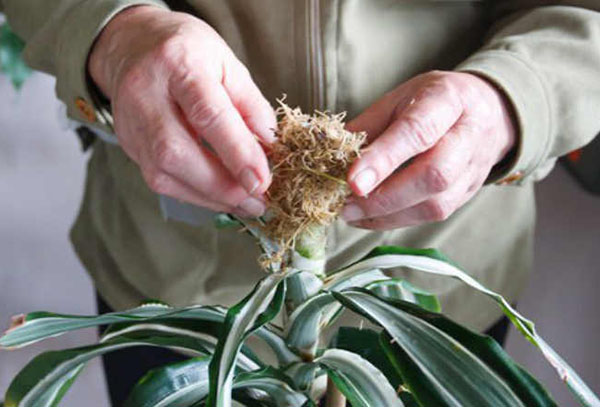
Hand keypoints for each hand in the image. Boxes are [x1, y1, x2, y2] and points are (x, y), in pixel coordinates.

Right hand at [89, 6, 275, 216]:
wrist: (132, 44)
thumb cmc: (187, 52)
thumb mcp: (228, 63)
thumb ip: (251, 106)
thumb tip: (270, 150)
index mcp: (178, 63)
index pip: (208, 114)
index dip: (237, 152)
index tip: (262, 181)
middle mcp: (145, 93)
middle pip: (176, 152)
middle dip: (222, 186)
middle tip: (258, 200)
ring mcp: (130, 122)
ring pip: (164, 174)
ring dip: (211, 197)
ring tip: (245, 204)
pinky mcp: (127, 144)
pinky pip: (160, 180)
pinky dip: (195, 194)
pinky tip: (220, 196)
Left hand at [342, 71, 515, 228]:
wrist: (486, 110)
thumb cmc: (432, 102)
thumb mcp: (399, 98)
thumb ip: (369, 126)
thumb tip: (332, 154)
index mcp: (447, 100)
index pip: (417, 131)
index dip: (384, 159)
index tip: (352, 181)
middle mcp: (468, 135)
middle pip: (434, 174)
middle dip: (385, 197)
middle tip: (347, 205)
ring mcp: (473, 168)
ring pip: (436, 204)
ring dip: (388, 215)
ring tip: (352, 214)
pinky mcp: (469, 192)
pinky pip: (434, 215)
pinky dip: (397, 220)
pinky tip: (371, 217)